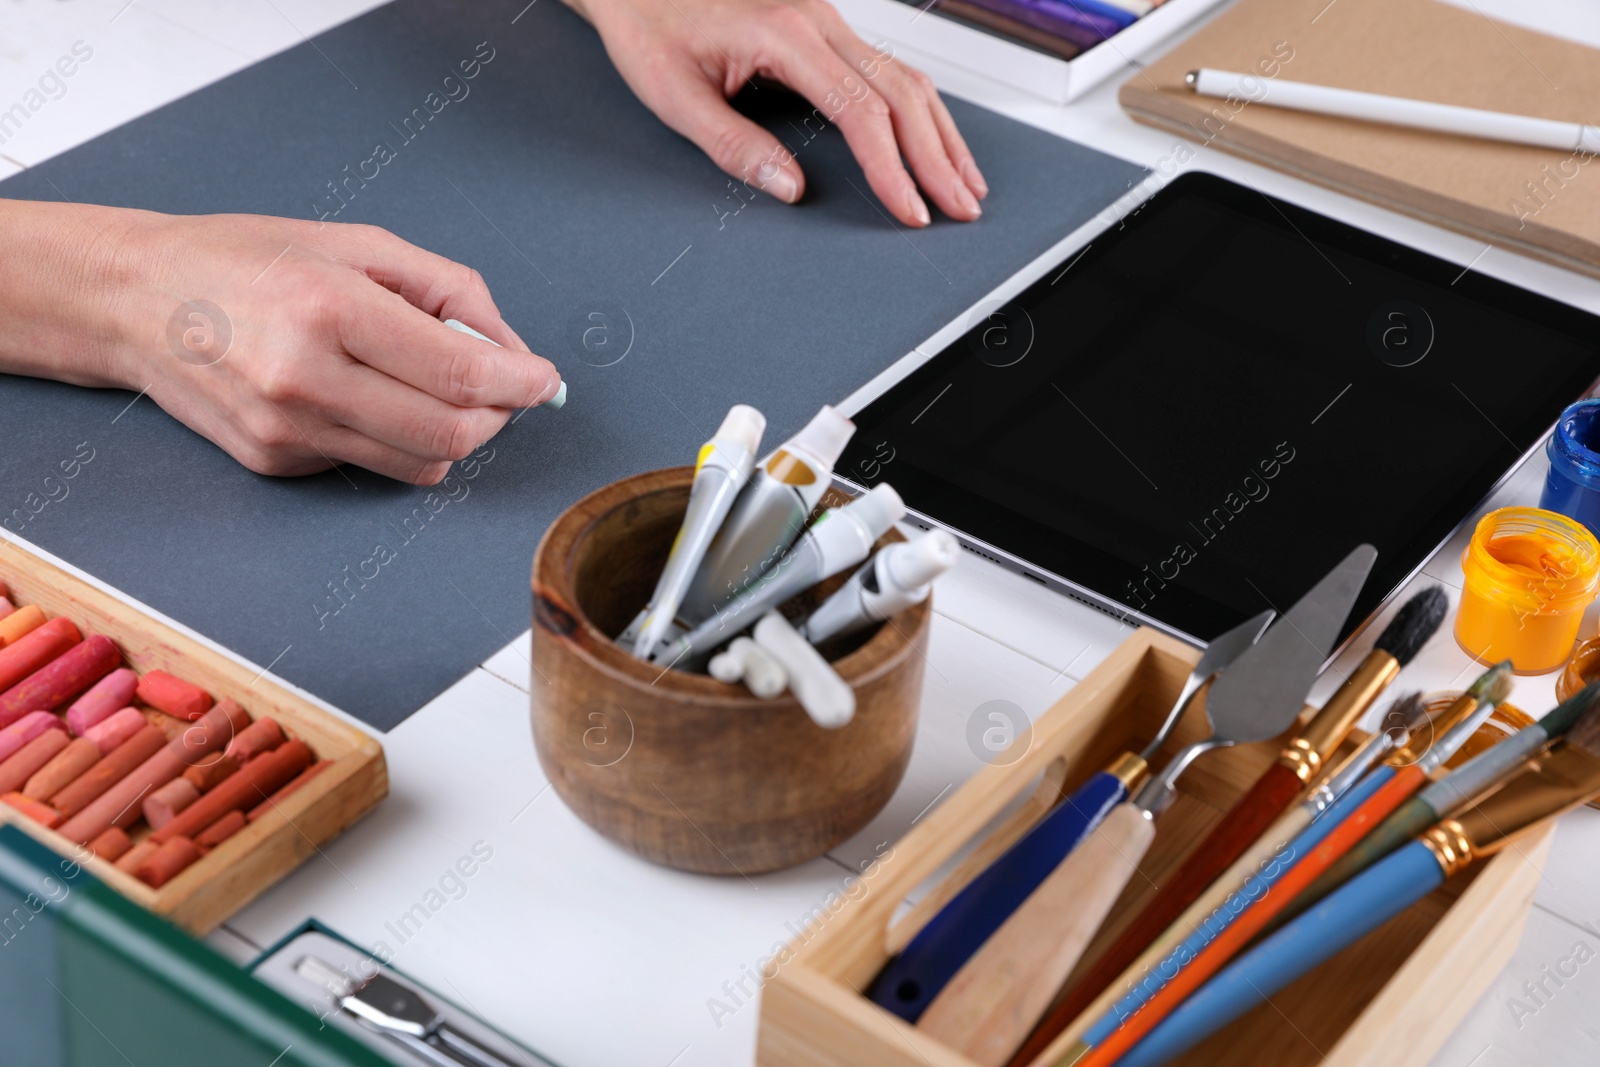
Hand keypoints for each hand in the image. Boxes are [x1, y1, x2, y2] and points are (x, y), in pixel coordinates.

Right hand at [0, 201, 558, 484]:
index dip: (519, 383)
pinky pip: (373, 464)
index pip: (458, 375)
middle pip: (449, 434)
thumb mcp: (357, 245)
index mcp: (329, 310)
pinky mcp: (275, 462)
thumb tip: (512, 351)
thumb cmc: (249, 259)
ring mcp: (285, 431)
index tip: (543, 379)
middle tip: (503, 388)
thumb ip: (448, 292)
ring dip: (454, 433)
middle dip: (496, 416)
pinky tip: (366, 395)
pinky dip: (396, 438)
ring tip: (435, 386)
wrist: (135, 300)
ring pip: (421, 464)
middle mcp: (304, 379)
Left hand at [570, 0, 986, 225]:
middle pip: (901, 93)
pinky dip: (920, 110)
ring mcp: (827, 19)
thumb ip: (733, 144)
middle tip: (961, 208)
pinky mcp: (826, 26)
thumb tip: (789, 186)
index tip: (909, 210)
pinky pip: (889, 68)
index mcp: (785, 33)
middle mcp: (818, 18)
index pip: (860, 110)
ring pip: (906, 76)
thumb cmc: (649, 26)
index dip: (891, 168)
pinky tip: (934, 139)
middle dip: (937, 157)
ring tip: (964, 182)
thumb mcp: (674, 96)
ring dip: (941, 133)